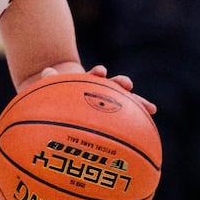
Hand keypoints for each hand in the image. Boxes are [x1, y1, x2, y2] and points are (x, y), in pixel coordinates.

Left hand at [32, 64, 157, 115]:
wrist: (58, 107)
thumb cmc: (53, 97)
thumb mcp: (49, 88)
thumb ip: (49, 80)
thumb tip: (48, 71)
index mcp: (86, 84)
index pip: (93, 77)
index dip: (97, 74)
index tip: (101, 72)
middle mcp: (100, 92)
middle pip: (114, 87)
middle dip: (121, 84)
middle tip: (128, 84)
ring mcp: (107, 105)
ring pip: (125, 103)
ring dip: (137, 103)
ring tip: (150, 108)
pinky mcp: (111, 118)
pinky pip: (125, 123)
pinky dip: (137, 124)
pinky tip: (151, 129)